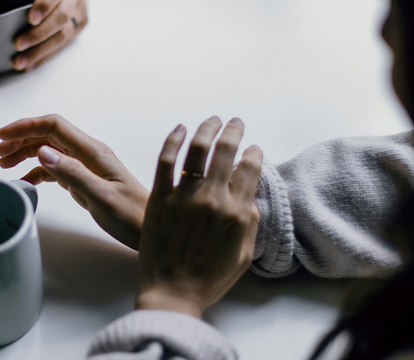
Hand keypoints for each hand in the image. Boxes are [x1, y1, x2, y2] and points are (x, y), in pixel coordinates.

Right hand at [0, 114, 147, 249]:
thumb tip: (43, 152)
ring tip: (6, 164)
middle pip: (49, 135)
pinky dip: (38, 171)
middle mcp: (89, 154)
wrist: (150, 230)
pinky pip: (56, 168)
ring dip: (27, 153)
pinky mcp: (85, 180)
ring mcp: (87, 166)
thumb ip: (73, 174)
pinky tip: (27, 181)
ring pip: (50, 150)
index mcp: (93, 152)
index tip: (3, 135)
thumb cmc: (131, 216)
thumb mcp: (101, 197)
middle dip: (22, 139)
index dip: (26, 126)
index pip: (54, 126)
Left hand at [7, 0, 98, 70]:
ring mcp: (79, 12)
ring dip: (41, 52)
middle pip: (61, 18)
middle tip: (18, 45)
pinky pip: (64, 44)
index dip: (45, 5)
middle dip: (39, 35)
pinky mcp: (80, 25)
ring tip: (20, 62)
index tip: (30, 19)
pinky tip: (31, 64)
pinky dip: (46, 55)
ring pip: (64, 36)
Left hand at [135, 117, 262, 317]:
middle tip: (235, 122)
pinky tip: (180, 128)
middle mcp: (213, 199)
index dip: (254, 154)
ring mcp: (184, 196)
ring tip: (212, 120)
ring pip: (197, 149)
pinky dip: (173, 139)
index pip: (250, 169)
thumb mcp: (244, 255)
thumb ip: (250, 223)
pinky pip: (166, 160)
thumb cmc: (208, 279)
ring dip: (208, 128)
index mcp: (237, 213)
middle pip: (226, 151)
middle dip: (234, 131)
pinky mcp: (159, 197)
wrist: (172, 293)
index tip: (253, 148)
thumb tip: (250, 197)